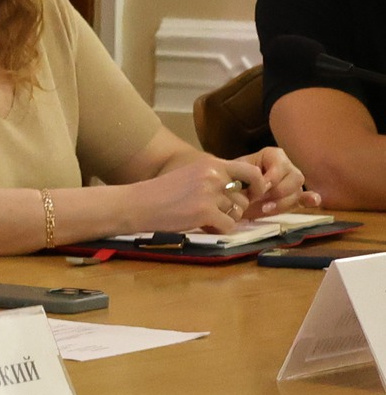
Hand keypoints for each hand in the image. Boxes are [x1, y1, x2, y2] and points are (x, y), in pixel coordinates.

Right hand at [131, 160, 268, 232]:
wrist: (137, 204)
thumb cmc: (160, 192)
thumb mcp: (190, 176)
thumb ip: (213, 179)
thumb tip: (238, 192)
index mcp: (210, 164)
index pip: (251, 171)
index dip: (258, 185)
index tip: (253, 194)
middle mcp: (214, 176)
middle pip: (243, 198)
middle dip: (233, 208)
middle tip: (215, 213)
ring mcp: (210, 194)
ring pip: (236, 213)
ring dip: (224, 219)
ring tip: (204, 219)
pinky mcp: (206, 212)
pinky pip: (228, 226)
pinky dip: (218, 230)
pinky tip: (202, 226)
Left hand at [238, 146, 321, 216]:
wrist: (230, 193)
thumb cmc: (233, 179)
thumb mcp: (236, 174)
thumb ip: (246, 177)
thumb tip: (255, 186)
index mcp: (273, 155)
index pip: (280, 167)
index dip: (270, 180)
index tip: (256, 191)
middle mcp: (287, 166)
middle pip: (295, 178)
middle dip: (278, 192)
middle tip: (261, 202)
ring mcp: (293, 182)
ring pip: (298, 191)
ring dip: (283, 202)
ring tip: (266, 209)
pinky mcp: (294, 197)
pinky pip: (307, 197)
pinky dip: (311, 200)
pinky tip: (313, 201)